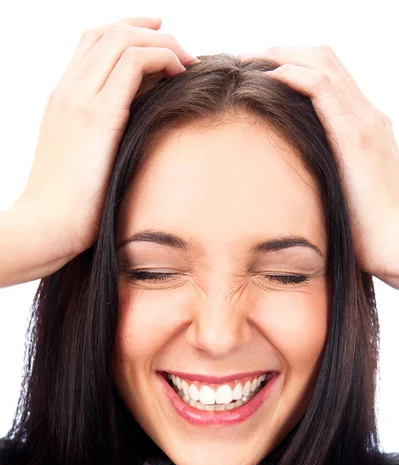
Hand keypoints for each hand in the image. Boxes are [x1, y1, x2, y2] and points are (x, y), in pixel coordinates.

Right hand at [12, 16, 198, 263]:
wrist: (46, 226)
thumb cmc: (69, 208)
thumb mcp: (84, 165)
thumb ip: (103, 141)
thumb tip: (137, 137)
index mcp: (63, 101)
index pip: (92, 45)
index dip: (127, 33)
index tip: (158, 41)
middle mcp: (68, 92)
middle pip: (107, 32)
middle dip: (148, 30)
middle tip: (180, 48)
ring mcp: (79, 100)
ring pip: (121, 39)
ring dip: (162, 43)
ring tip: (186, 63)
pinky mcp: (97, 116)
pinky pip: (134, 62)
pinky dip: (162, 58)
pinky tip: (180, 74)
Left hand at [239, 46, 398, 288]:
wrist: (396, 245)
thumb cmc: (367, 229)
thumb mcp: (341, 191)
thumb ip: (323, 172)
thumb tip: (290, 177)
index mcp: (364, 126)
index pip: (329, 76)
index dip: (294, 63)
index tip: (259, 70)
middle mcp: (367, 115)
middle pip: (325, 59)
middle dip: (283, 51)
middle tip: (248, 57)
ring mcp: (364, 122)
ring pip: (323, 64)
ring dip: (281, 55)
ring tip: (248, 59)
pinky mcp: (354, 137)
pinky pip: (322, 89)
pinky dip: (293, 75)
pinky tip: (268, 77)